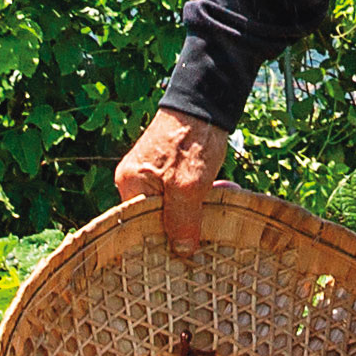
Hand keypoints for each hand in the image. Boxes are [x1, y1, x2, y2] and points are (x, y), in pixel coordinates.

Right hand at [114, 109, 232, 248]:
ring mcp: (151, 171)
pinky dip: (201, 193)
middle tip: (209, 235)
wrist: (204, 99)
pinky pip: (182, 190)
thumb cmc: (191, 141)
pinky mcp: (168, 165)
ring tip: (223, 207)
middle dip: (186, 225)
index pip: (138, 227)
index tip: (183, 256)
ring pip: (174, 204)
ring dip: (199, 208)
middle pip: (157, 217)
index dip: (160, 243)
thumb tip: (181, 251)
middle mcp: (135, 179)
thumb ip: (183, 220)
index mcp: (130, 185)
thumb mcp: (189, 187)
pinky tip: (224, 191)